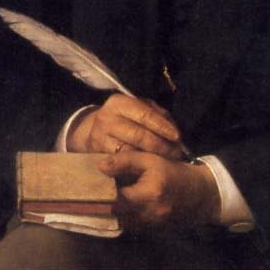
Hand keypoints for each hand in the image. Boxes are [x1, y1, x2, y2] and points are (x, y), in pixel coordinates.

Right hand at [66, 94, 182, 158]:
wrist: (92, 131)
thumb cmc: (124, 119)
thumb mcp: (138, 109)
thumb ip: (156, 115)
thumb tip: (172, 128)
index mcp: (119, 103)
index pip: (145, 114)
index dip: (162, 126)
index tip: (177, 137)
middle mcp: (106, 118)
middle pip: (138, 135)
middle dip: (160, 146)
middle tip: (175, 153)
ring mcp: (99, 138)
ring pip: (130, 152)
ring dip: (151, 158)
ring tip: (166, 160)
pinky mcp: (97, 155)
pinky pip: (122, 163)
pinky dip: (137, 166)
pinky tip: (149, 166)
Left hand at [99, 150, 220, 230]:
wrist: (199, 194)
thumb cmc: (174, 172)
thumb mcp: (151, 159)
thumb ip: (125, 160)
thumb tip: (100, 166)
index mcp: (149, 194)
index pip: (115, 198)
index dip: (100, 192)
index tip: (89, 185)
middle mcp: (148, 214)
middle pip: (114, 214)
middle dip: (102, 203)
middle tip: (91, 192)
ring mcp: (149, 225)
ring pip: (119, 221)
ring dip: (111, 211)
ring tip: (103, 197)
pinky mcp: (149, 230)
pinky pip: (128, 225)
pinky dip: (121, 215)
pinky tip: (118, 204)